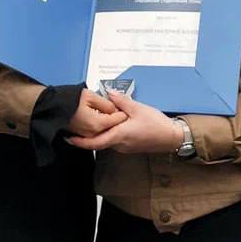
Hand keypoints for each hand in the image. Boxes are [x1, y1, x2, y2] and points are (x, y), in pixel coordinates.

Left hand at [65, 91, 182, 153]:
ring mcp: (124, 147)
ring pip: (107, 141)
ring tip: (94, 120)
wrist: (171, 137)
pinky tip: (110, 123)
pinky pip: (115, 140)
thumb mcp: (138, 109)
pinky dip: (108, 133)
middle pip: (98, 142)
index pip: (94, 143)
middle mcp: (119, 145)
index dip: (79, 142)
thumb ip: (122, 101)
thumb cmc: (156, 125)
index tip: (69, 138)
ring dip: (99, 133)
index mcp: (119, 136)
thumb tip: (110, 94)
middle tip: (78, 124)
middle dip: (87, 135)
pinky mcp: (130, 146)